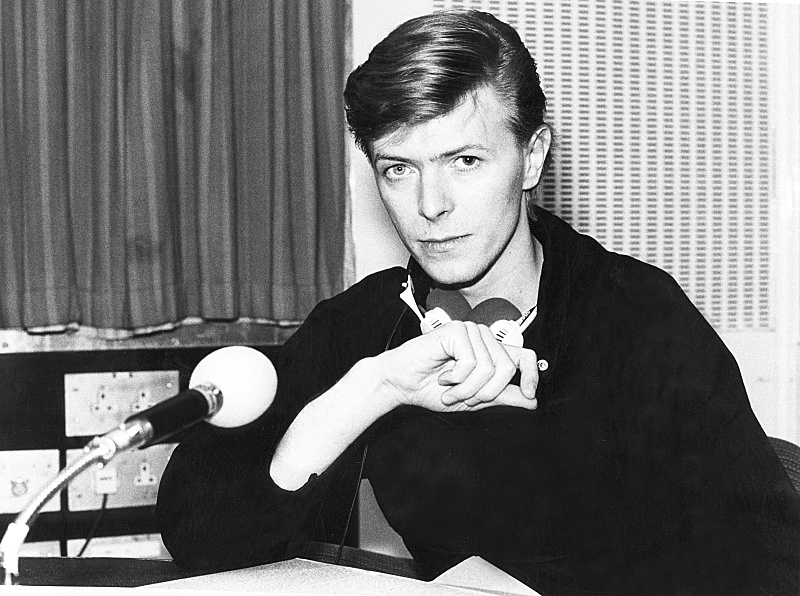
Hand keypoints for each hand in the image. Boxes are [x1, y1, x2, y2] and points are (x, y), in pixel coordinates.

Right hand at [375, 321, 538, 411]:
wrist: (401, 384)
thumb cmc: (431, 388)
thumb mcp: (474, 399)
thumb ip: (502, 397)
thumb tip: (532, 401)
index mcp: (491, 352)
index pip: (526, 356)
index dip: (532, 375)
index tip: (531, 394)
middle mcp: (484, 339)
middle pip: (508, 368)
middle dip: (485, 393)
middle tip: (463, 398)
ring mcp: (471, 332)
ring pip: (490, 368)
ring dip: (467, 389)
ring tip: (449, 388)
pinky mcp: (457, 331)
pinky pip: (471, 363)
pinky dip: (456, 378)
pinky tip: (442, 375)